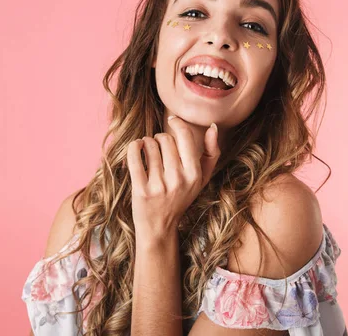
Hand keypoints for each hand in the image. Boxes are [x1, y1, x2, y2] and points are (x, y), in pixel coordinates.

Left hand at [127, 116, 220, 240]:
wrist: (159, 227)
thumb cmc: (181, 197)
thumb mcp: (202, 178)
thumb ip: (211, 153)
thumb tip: (213, 127)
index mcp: (195, 174)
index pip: (185, 137)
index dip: (177, 124)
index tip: (172, 121)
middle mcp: (178, 180)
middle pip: (165, 139)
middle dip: (160, 137)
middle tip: (158, 144)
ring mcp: (159, 186)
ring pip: (149, 146)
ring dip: (146, 142)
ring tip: (147, 149)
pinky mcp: (141, 191)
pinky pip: (135, 157)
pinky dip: (134, 147)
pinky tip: (136, 147)